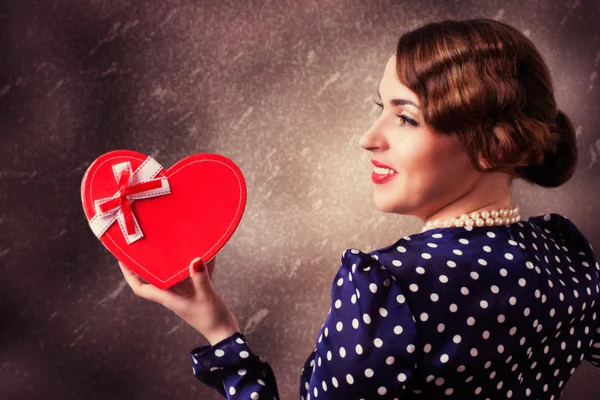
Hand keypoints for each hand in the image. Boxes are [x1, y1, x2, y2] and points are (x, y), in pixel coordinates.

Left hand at [118, 255, 240, 345]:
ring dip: (171, 261)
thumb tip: (196, 259)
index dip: (130, 275)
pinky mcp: (197, 290)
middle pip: (154, 278)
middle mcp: (173, 294)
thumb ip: (200, 277)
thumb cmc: (211, 318)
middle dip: (148, 263)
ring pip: (172, 275)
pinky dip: (196, 264)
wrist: (224, 332)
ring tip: (169, 244)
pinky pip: (192, 274)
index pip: (141, 288)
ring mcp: (184, 293)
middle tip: (144, 245)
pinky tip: (204, 252)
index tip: (123, 260)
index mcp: (168, 298)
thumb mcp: (205, 295)